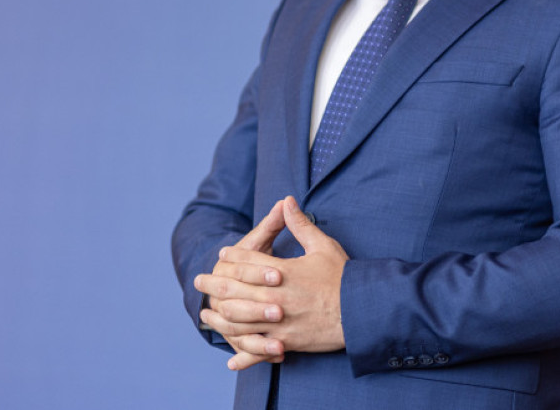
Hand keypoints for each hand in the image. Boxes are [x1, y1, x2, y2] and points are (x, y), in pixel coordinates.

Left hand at [195, 196, 348, 369]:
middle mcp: (274, 297)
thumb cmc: (341, 277)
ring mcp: (278, 322)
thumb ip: (300, 224)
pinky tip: (231, 359)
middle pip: (235, 289)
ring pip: (239, 320)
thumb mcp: (322, 245)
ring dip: (219, 317)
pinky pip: (258, 350)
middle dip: (214, 284)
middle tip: (199, 281)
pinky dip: (244, 355)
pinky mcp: (285, 342)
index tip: (223, 254)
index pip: (248, 260)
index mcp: (282, 272)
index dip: (233, 256)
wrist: (361, 310)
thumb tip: (287, 200)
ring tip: (207, 314)